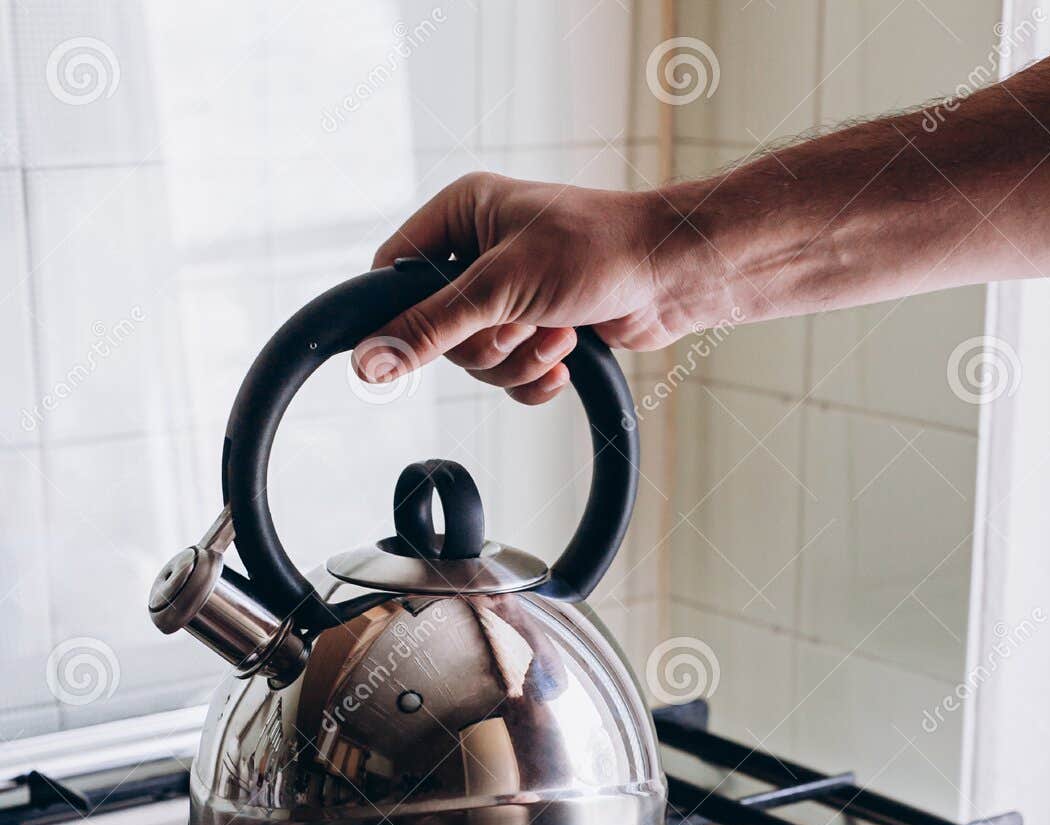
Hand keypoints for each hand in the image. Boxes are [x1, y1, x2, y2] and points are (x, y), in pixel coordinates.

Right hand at [352, 172, 686, 404]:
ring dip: (520, 360)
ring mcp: (509, 293)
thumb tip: (367, 362)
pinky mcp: (538, 328)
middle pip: (437, 331)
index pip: (393, 274)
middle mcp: (479, 251)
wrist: (673, 276)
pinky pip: (510, 376)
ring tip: (559, 334)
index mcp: (460, 214)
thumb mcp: (501, 289)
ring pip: (477, 360)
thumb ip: (430, 328)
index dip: (402, 316)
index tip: (417, 345)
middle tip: (526, 323)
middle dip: (489, 343)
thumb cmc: (598, 252)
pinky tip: (566, 359)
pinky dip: (537, 377)